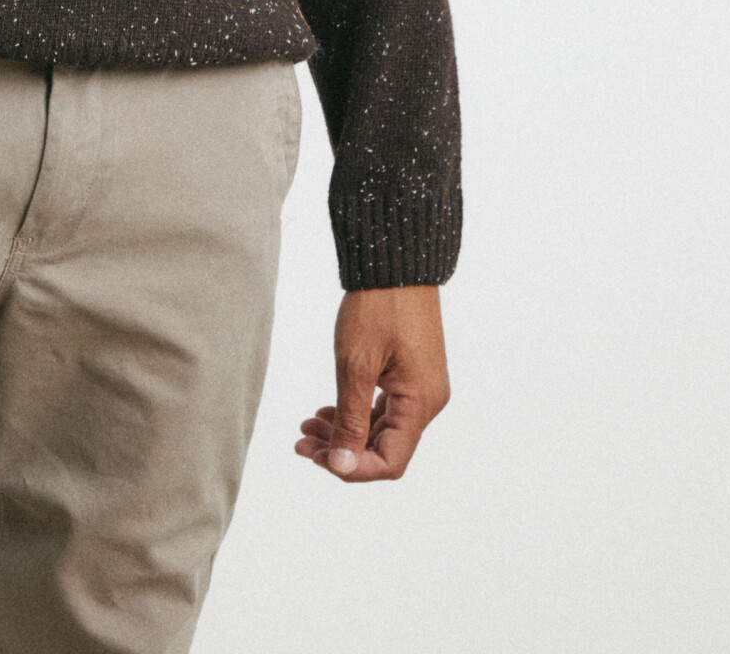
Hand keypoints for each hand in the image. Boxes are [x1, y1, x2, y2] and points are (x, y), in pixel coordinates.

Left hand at [296, 284, 448, 481]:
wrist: (393, 261)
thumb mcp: (356, 365)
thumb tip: (341, 465)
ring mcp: (420, 387)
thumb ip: (350, 419)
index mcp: (420, 402)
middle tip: (302, 444)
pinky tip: (327, 411)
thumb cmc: (377, 306)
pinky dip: (356, 414)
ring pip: (382, 428)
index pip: (390, 461)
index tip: (317, 458)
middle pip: (384, 447)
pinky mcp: (411, 373)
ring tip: (307, 427)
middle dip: (342, 450)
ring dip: (345, 432)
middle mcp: (427, 401)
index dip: (353, 468)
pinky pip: (385, 408)